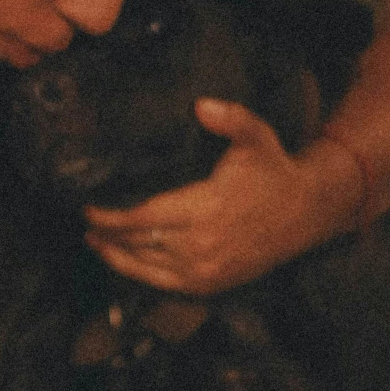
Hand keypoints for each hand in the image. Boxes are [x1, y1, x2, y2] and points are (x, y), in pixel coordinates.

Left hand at [83, 98, 363, 295]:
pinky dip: (140, 274)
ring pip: (147, 268)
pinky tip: (124, 262)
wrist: (305, 213)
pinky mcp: (211, 283)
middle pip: (138, 244)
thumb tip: (201, 106)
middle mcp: (202, 244)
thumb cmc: (274, 172)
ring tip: (94, 243)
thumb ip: (229, 118)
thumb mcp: (256, 136)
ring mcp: (206, 269)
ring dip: (116, 256)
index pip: (143, 217)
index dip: (110, 217)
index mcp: (206, 208)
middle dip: (106, 235)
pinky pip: (165, 284)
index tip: (88, 209)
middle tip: (84, 224)